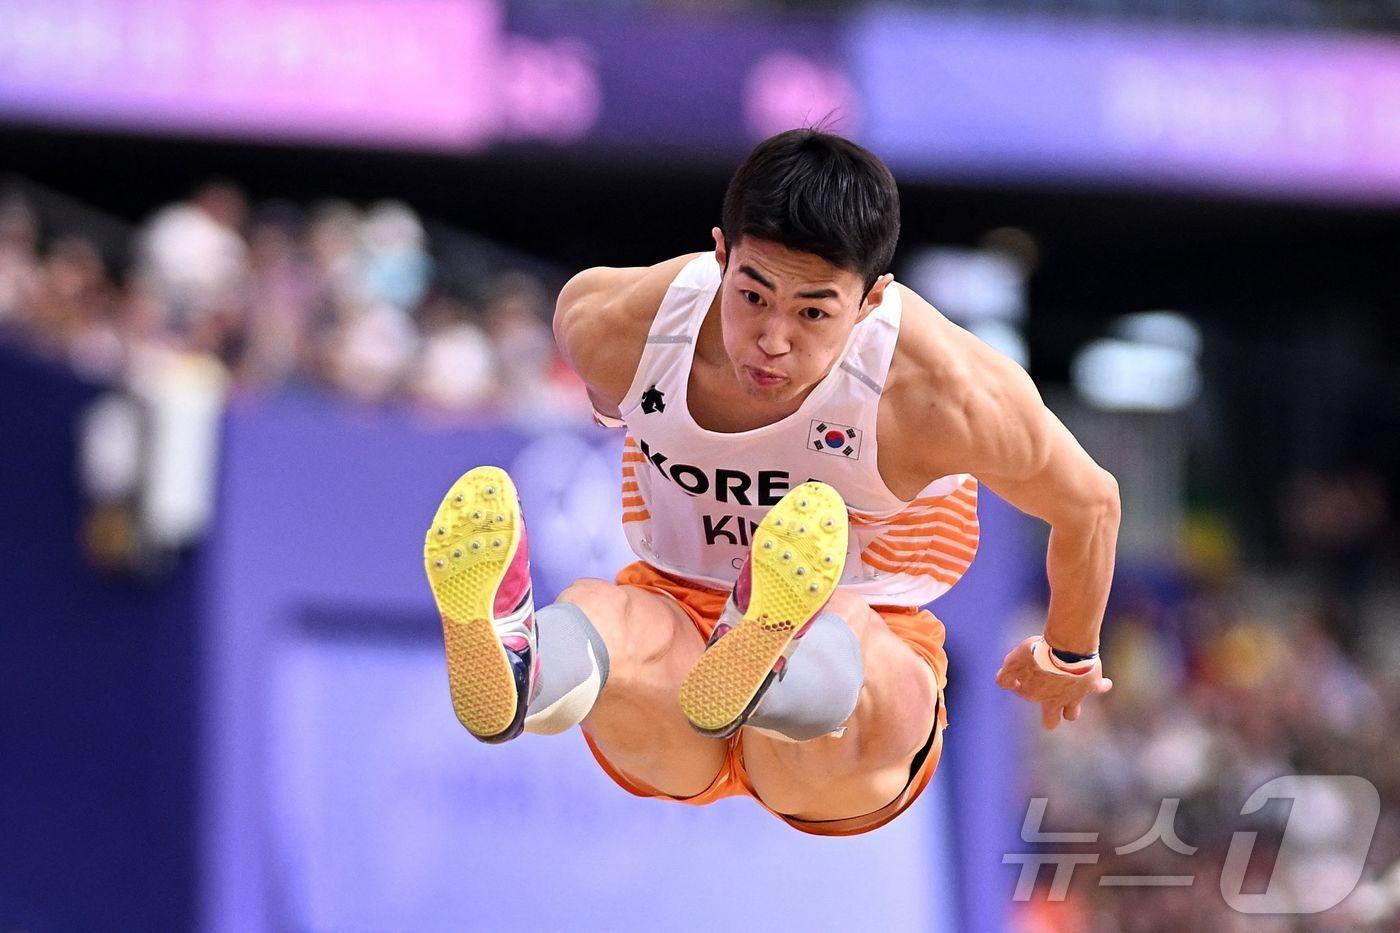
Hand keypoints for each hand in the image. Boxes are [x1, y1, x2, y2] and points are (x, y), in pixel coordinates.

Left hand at [995, 636, 1112, 729]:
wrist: (1067, 648)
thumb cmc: (1037, 654)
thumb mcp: (1013, 662)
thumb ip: (1005, 676)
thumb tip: (1002, 683)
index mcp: (1038, 697)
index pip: (1027, 697)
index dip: (1021, 686)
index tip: (1022, 674)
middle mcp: (1057, 701)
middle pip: (1053, 720)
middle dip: (1051, 715)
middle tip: (1050, 703)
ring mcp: (1076, 695)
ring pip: (1073, 712)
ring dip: (1072, 706)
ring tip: (1073, 694)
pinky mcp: (1092, 685)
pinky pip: (1100, 687)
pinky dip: (1102, 686)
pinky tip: (1105, 684)